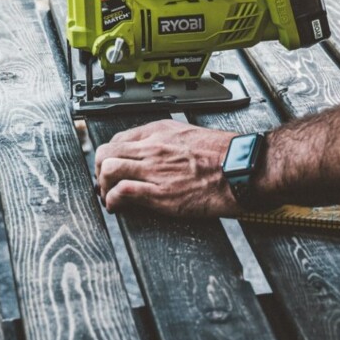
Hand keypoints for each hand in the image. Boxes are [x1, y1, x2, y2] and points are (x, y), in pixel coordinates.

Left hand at [93, 119, 239, 217]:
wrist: (240, 169)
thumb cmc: (222, 155)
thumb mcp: (189, 135)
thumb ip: (167, 141)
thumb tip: (153, 152)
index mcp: (159, 132)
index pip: (118, 139)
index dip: (109, 155)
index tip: (110, 166)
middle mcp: (152, 148)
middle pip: (106, 152)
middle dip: (99, 170)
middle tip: (105, 182)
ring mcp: (154, 170)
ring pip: (108, 170)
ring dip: (103, 186)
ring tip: (109, 196)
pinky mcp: (160, 193)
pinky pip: (122, 192)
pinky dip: (113, 201)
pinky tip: (116, 207)